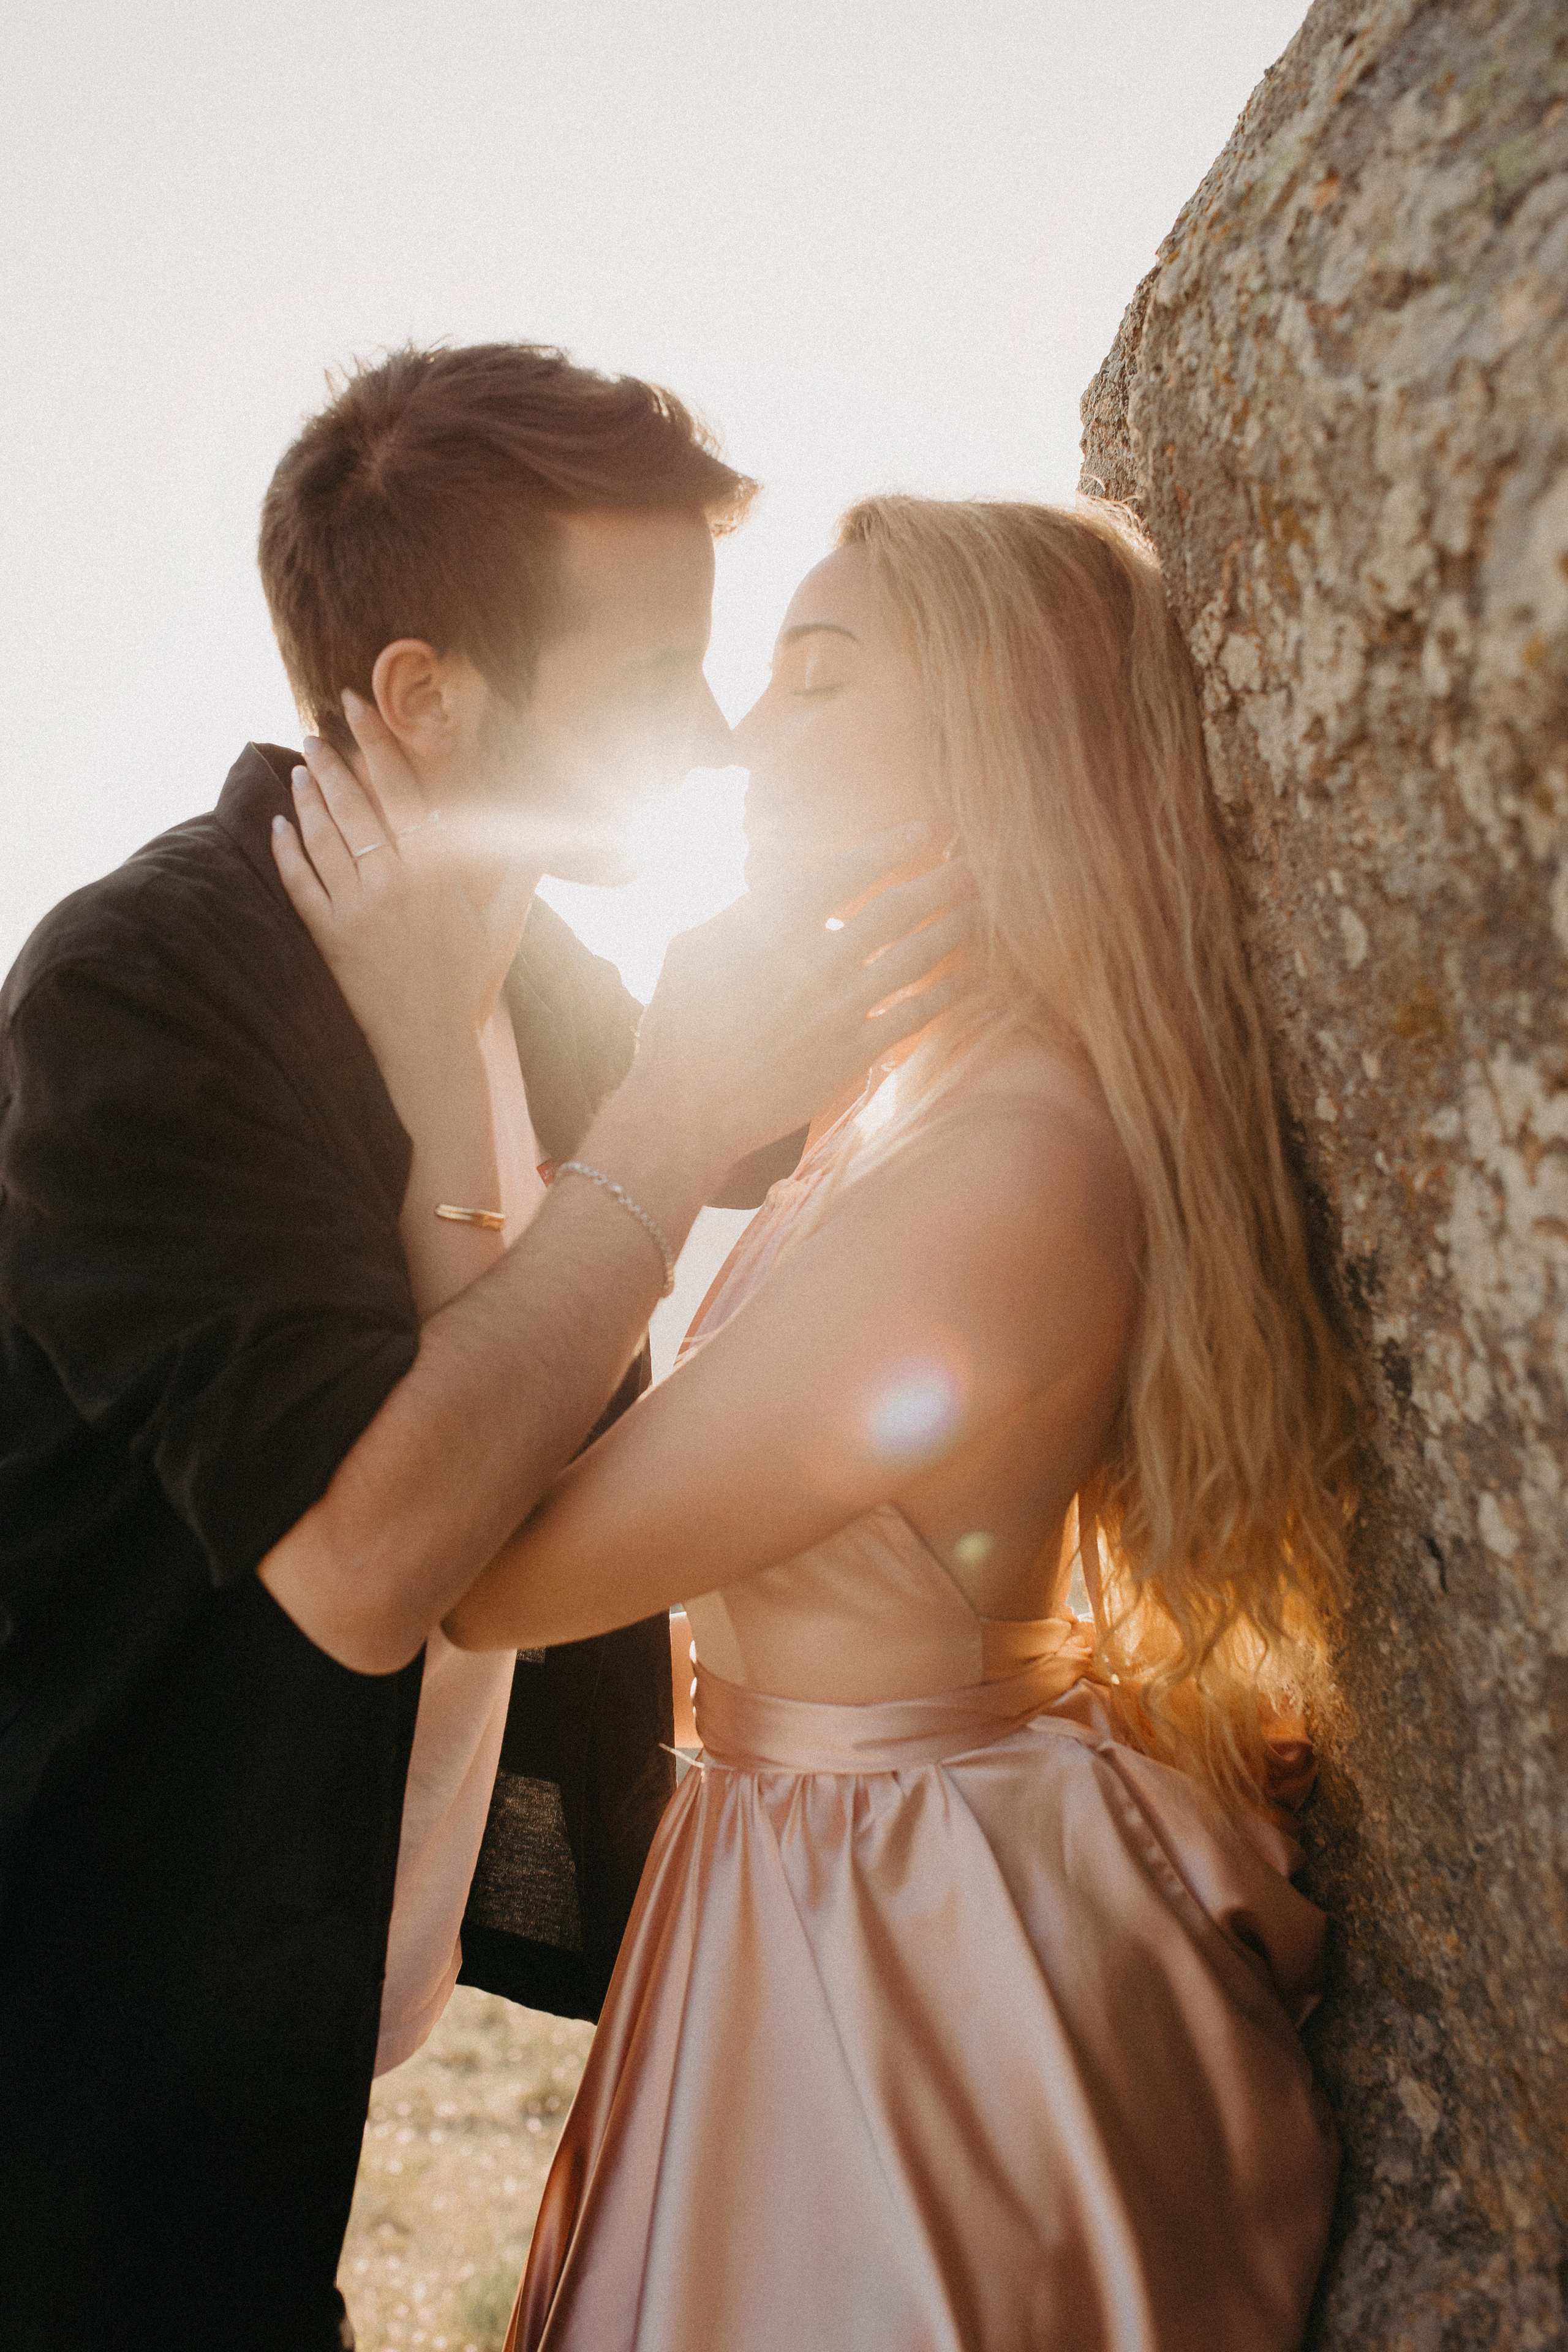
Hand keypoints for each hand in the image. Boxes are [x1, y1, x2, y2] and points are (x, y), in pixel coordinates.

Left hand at [270, 697, 534, 1083]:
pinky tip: (278, 825)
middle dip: (331, 762)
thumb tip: (548, 831)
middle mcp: (393, 882)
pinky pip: (300, 884)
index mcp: (436, 870)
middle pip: (354, 805)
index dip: (377, 741)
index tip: (355, 704)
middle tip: (313, 731)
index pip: (400, 787)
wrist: (432, 1045)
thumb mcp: (505, 923)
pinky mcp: (329, 938)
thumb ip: (520, 871)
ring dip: (307, 798)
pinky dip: (286, 851)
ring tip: (299, 768)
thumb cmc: (471, 983)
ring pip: (323, 837)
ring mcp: (357, 910)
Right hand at [628, 828, 973, 1167]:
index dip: (892, 846)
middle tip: (977, 862)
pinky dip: (947, 993)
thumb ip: (745, 909)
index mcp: (773, 926)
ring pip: (916, 956)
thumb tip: (791, 883)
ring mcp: (839, 1008)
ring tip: (984, 908)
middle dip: (944, 880)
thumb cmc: (679, 1025)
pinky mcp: (852, 1054)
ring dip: (956, 927)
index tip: (924, 830)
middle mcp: (815, 960)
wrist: (685, 1109)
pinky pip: (914, 1016)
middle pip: (897, 907)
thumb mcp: (691, 947)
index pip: (847, 870)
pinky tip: (970, 977)